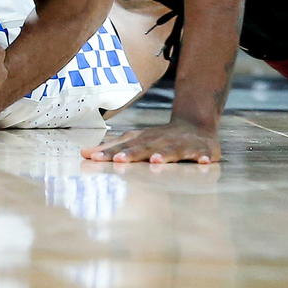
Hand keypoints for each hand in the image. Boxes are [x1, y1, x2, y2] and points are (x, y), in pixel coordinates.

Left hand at [81, 119, 220, 163]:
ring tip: (156, 160)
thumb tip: (83, 153)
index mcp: (144, 139)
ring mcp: (182, 145)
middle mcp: (161, 140)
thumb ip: (112, 148)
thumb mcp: (136, 140)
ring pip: (173, 150)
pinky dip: (204, 157)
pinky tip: (204, 162)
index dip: (108, 152)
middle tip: (119, 160)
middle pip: (145, 147)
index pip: (124, 146)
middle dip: (132, 153)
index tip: (92, 158)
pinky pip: (204, 154)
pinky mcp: (202, 150)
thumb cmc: (160, 138)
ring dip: (165, 154)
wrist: (196, 125)